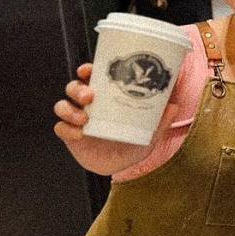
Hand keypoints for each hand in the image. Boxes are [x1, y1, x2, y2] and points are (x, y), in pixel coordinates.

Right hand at [53, 63, 176, 175]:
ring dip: (69, 109)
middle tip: (89, 96)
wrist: (122, 166)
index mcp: (106, 97)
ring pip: (62, 105)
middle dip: (78, 89)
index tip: (89, 70)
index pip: (92, 77)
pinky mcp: (70, 136)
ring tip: (84, 118)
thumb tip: (174, 106)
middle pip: (73, 88)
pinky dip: (67, 129)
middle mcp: (89, 105)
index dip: (87, 70)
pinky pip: (60, 128)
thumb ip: (161, 120)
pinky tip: (78, 134)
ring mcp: (77, 120)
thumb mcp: (150, 132)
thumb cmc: (134, 142)